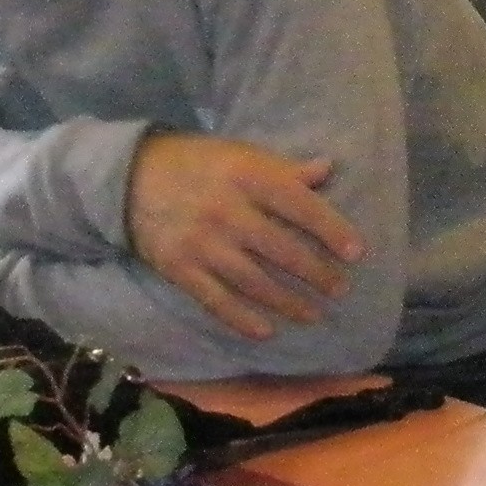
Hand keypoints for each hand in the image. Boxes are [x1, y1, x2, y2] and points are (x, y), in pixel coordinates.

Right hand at [126, 134, 366, 342]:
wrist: (128, 178)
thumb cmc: (197, 163)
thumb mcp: (240, 154)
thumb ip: (283, 168)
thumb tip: (327, 170)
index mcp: (247, 176)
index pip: (298, 205)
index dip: (331, 229)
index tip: (356, 252)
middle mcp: (227, 211)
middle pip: (282, 250)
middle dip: (316, 273)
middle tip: (339, 289)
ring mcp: (203, 244)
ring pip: (255, 281)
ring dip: (288, 302)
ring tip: (313, 315)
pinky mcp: (180, 268)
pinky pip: (217, 300)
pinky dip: (243, 319)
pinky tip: (266, 332)